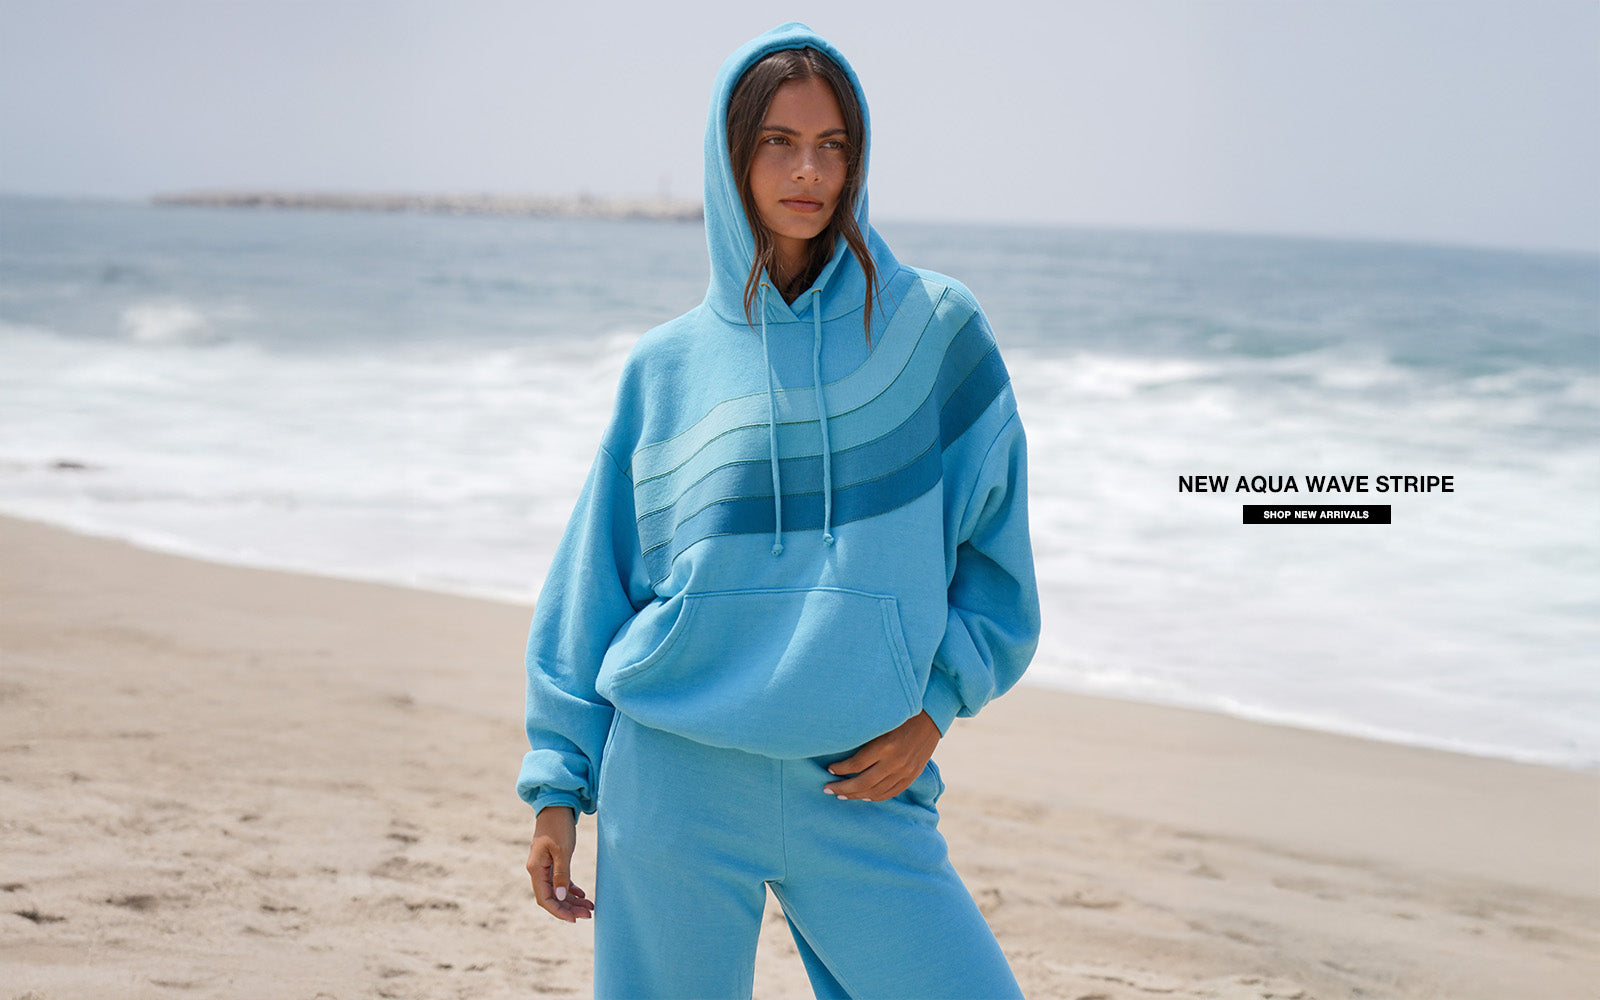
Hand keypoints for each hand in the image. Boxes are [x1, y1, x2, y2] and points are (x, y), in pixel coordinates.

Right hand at [526, 806, 593, 921]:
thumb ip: (561, 874)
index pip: (545, 899)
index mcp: (536, 869)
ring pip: (557, 890)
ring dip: (572, 900)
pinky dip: (570, 889)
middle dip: (569, 908)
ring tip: (589, 907)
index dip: (559, 911)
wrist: (556, 805)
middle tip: (589, 915)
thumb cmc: (559, 826)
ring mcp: (544, 866)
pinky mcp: (552, 860)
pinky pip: (560, 881)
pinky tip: (583, 894)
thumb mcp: (562, 850)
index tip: (575, 920)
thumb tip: (559, 897)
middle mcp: (537, 870)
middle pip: (552, 897)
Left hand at [823, 710, 940, 801]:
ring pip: (875, 791)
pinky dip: (875, 796)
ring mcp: (904, 771)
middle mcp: (894, 761)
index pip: (855, 764)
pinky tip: (863, 796)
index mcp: (885, 745)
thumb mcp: (881, 722)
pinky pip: (890, 792)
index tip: (829, 769)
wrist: (931, 717)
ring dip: (855, 795)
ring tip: (840, 795)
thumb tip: (840, 749)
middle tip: (826, 788)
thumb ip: (865, 738)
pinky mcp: (912, 776)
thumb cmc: (901, 715)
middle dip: (842, 788)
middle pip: (862, 782)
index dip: (840, 769)